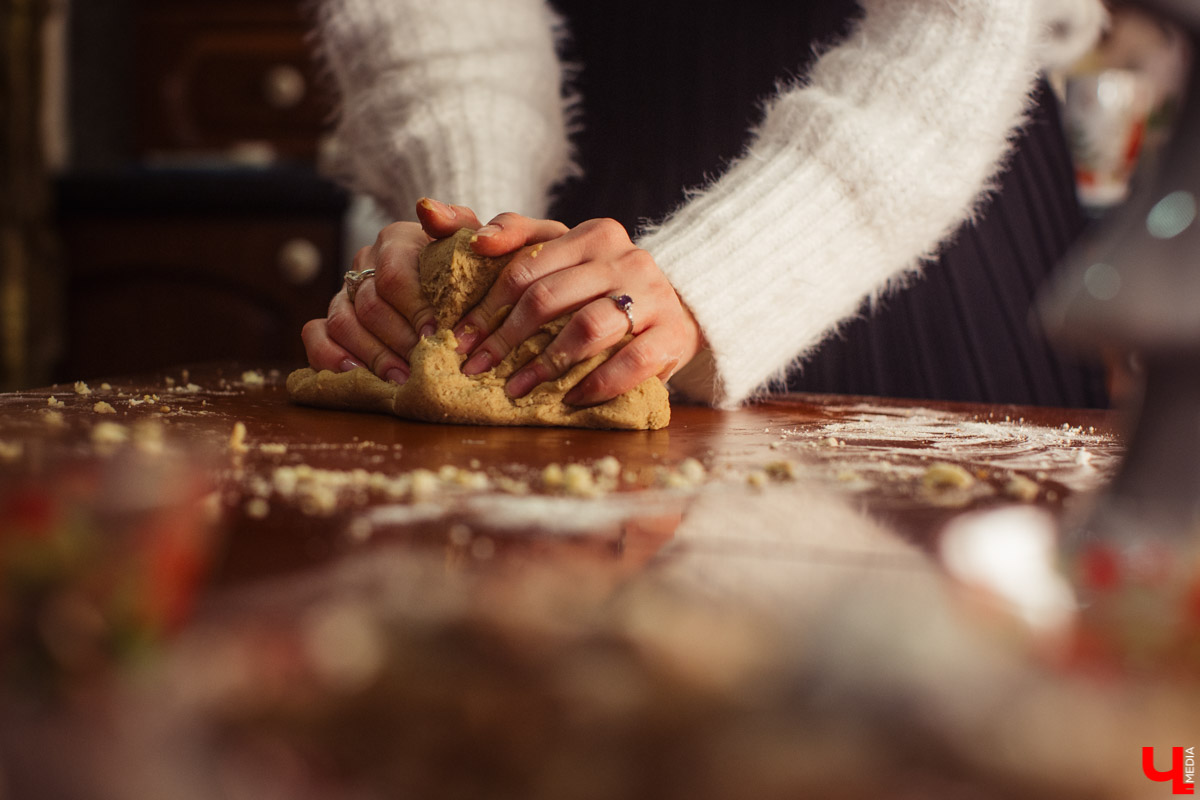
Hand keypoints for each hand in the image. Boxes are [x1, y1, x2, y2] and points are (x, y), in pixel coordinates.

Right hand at [300, 198, 482, 382]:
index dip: (414, 309)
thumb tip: (427, 210)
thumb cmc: (474, 268)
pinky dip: (331, 357)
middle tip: (423, 368)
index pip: (394, 275)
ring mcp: (346, 291)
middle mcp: (366, 262)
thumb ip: (462, 224)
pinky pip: (316, 335)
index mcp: (397, 240)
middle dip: (398, 340)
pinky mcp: (333, 318)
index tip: (438, 335)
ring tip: (402, 380)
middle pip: (369, 304)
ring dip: (372, 355)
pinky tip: (358, 376)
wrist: (463, 284)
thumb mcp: (477, 244)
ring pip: (342, 322)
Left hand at [453, 212, 701, 405]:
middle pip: (549, 296)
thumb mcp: (558, 255)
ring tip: (516, 388)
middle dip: (504, 339)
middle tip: (476, 369)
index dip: (485, 305)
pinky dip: (597, 382)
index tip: (459, 338)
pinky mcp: (673, 333)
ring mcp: (653, 293)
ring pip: (588, 326)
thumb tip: (428, 211)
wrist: (676, 312)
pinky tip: (571, 398)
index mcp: (592, 234)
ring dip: (545, 363)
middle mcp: (625, 256)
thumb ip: (503, 235)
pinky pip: (633, 360)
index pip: (524, 264)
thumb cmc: (599, 287)